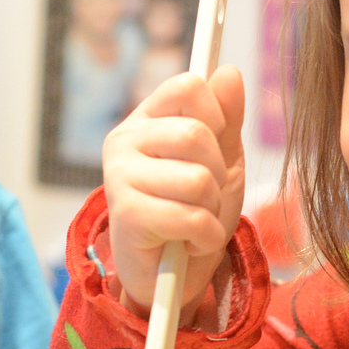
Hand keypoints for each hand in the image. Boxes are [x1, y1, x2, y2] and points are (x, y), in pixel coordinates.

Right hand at [102, 64, 246, 312]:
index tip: (215, 145)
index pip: (187, 86)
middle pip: (196, 134)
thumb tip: (228, 72)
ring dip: (212, 209)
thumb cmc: (193, 211)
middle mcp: (125, 140)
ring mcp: (119, 175)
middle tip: (203, 198)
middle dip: (217, 174)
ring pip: (198, 178)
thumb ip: (226, 118)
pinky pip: (191, 216)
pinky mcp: (125, 213)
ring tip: (194, 221)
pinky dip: (205, 236)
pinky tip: (189, 242)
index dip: (216, 115)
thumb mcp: (221, 161)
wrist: (171, 276)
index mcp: (147, 119)